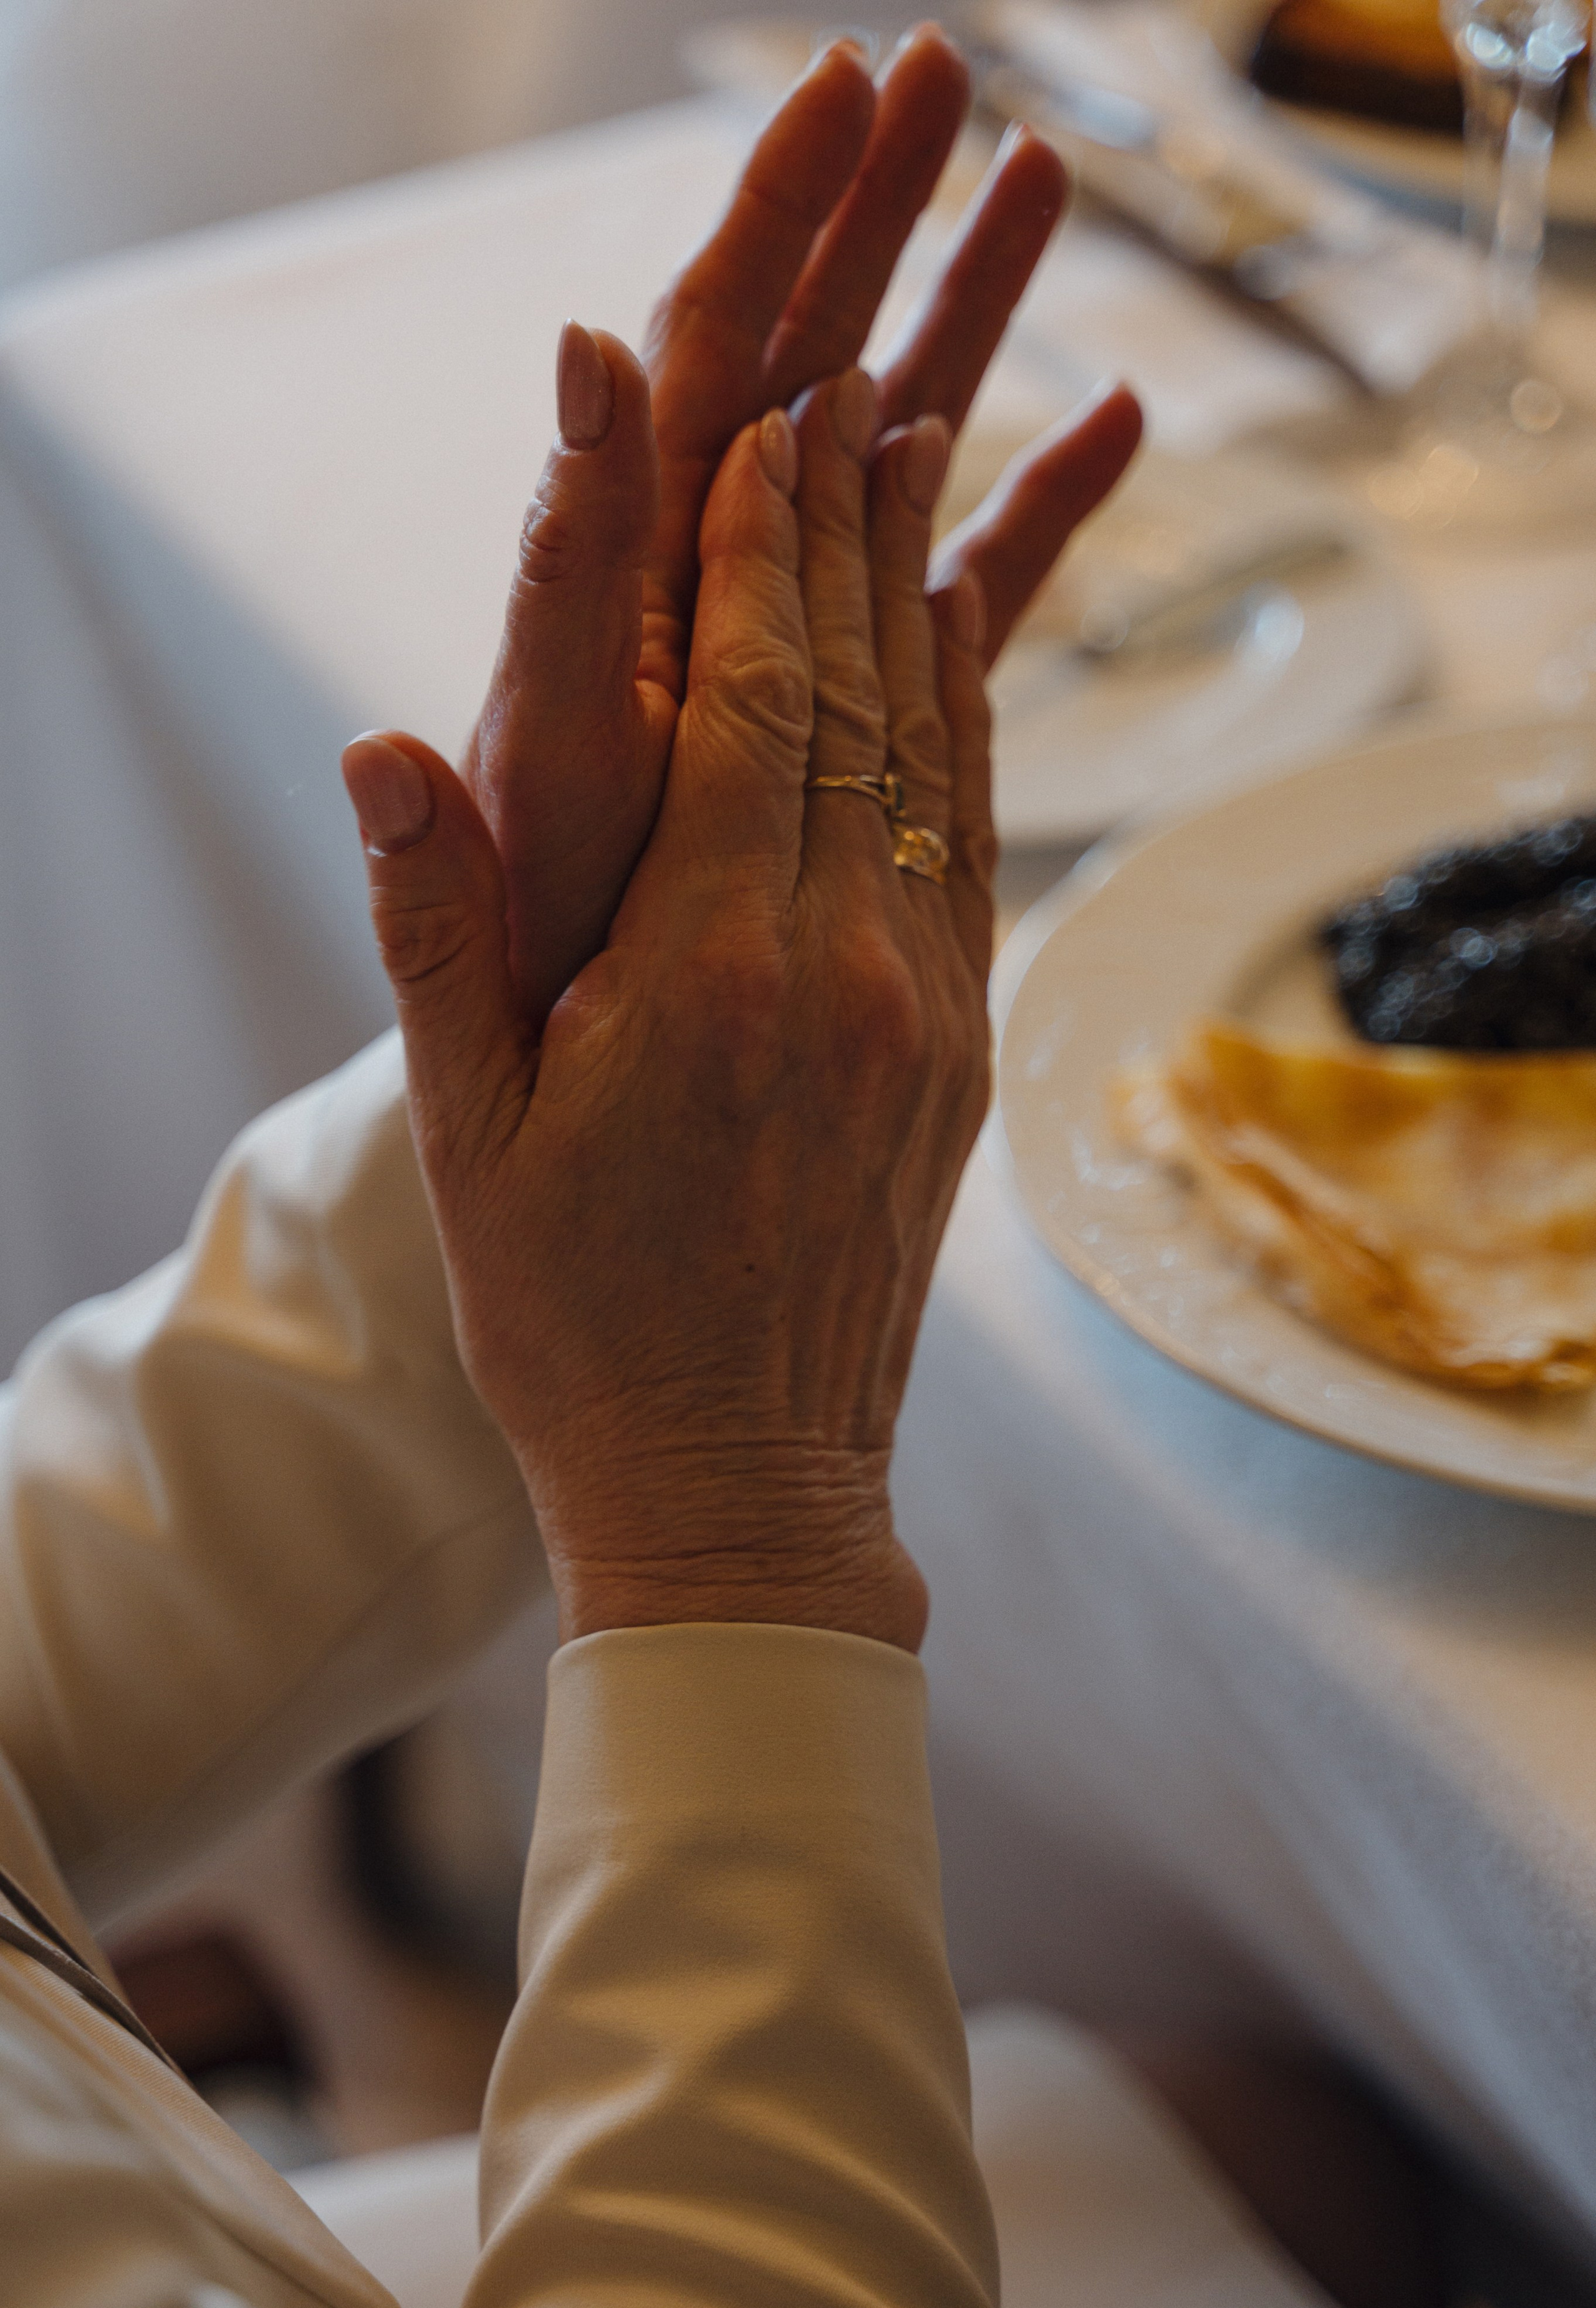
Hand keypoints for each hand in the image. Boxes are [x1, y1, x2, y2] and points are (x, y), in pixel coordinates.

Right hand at [343, 364, 992, 1652]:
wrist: (739, 1483)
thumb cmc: (577, 1319)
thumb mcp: (470, 1132)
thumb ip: (438, 927)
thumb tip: (379, 745)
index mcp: (712, 974)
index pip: (754, 702)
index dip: (766, 549)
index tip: (776, 418)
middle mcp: (846, 974)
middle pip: (861, 699)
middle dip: (852, 532)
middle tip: (858, 389)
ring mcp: (926, 1016)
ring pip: (939, 760)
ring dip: (923, 601)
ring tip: (926, 464)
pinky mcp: (962, 1056)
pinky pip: (975, 851)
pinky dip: (964, 730)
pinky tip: (955, 652)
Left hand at [463, 27, 1140, 1027]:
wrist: (595, 1059)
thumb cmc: (554, 925)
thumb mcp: (549, 748)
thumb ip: (564, 574)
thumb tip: (581, 355)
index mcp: (640, 569)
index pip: (706, 346)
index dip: (775, 213)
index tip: (843, 87)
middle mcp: (715, 582)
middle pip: (804, 355)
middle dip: (874, 213)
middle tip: (948, 77)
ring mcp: (798, 642)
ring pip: (894, 446)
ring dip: (966, 311)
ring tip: (1042, 180)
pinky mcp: (863, 715)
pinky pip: (961, 588)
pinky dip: (1033, 510)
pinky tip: (1116, 424)